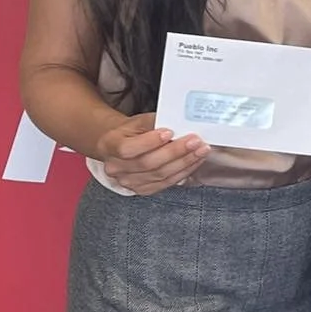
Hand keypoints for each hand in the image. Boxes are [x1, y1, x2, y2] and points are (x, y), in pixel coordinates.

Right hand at [94, 113, 209, 195]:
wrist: (120, 146)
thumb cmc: (130, 132)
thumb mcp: (137, 121)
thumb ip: (154, 123)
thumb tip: (178, 123)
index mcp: (109, 146)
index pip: (128, 148)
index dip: (150, 142)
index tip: (170, 132)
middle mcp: (116, 167)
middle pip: (148, 163)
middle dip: (175, 152)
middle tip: (195, 141)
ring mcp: (128, 182)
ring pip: (160, 175)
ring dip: (184, 163)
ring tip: (200, 151)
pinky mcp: (142, 190)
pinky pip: (166, 183)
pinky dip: (183, 172)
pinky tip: (194, 162)